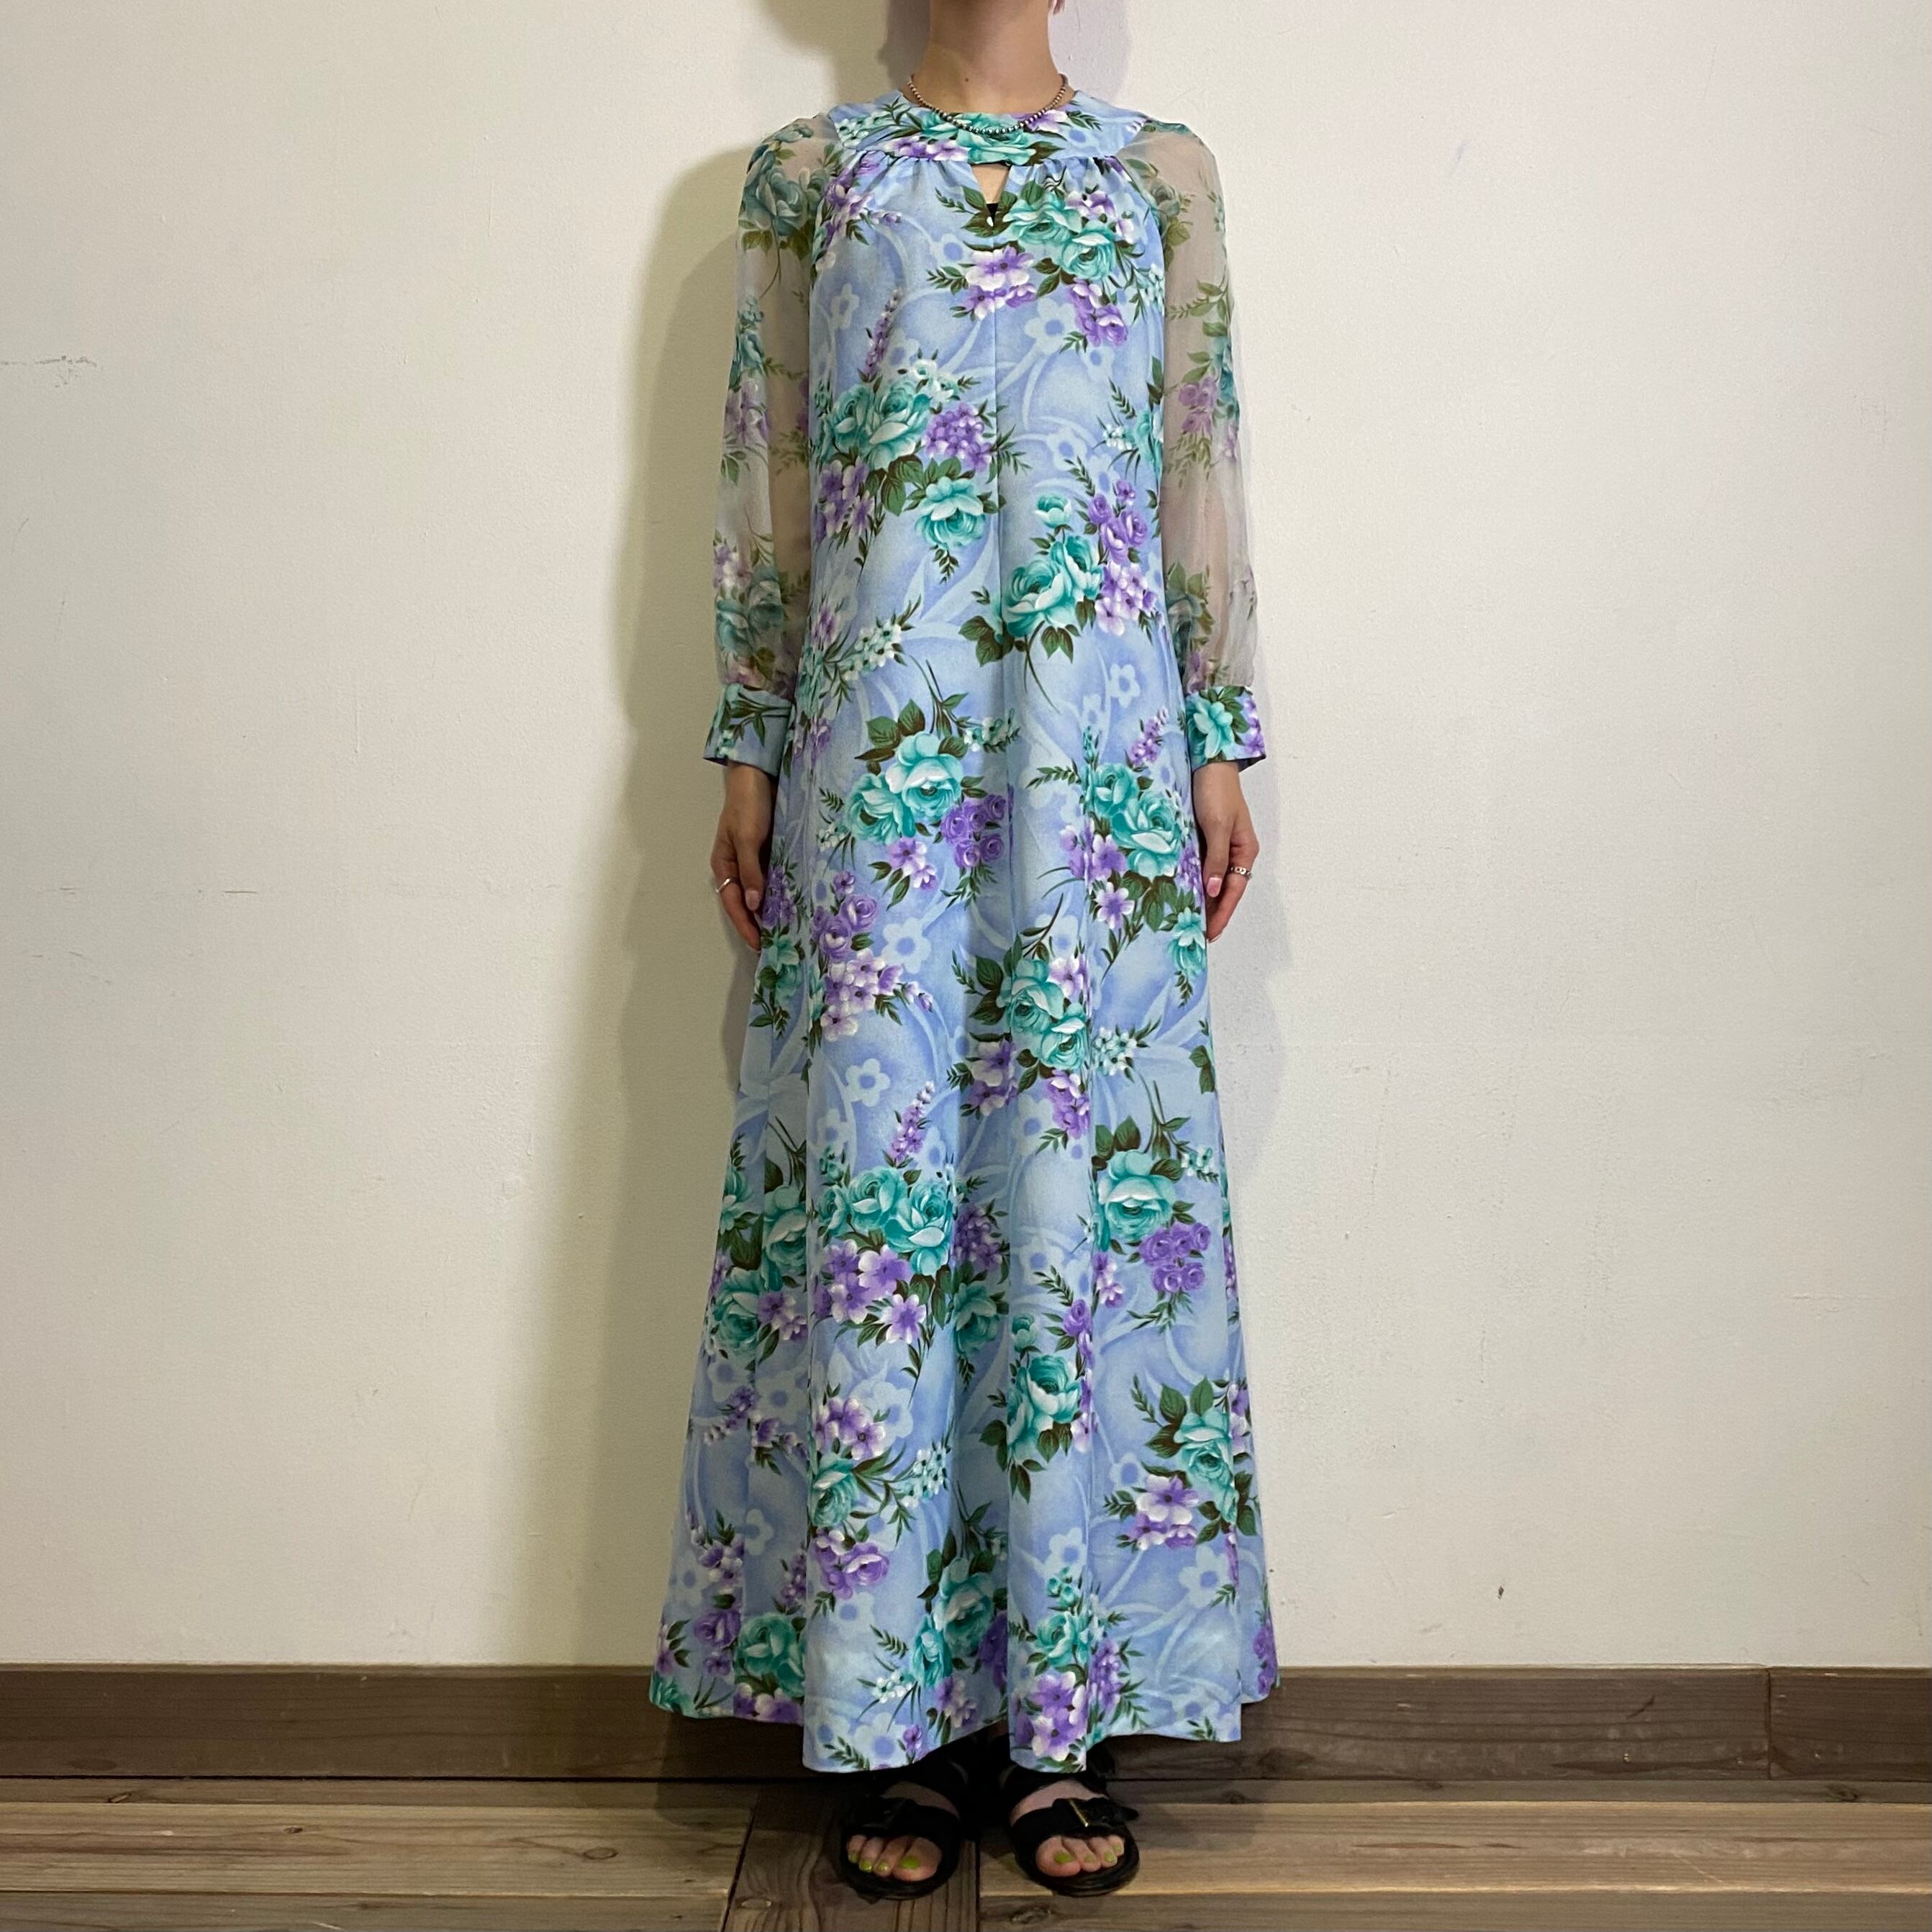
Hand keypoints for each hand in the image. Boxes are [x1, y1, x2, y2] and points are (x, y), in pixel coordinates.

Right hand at [712, 763, 774, 948]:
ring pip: (763, 892)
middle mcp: (739, 865)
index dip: (746, 926)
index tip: (759, 946)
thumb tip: (753, 905)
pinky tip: (798, 903)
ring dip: (773, 910)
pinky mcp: (772, 850)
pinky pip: (777, 877)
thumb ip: (750, 871)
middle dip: (758, 925)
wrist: (760, 773)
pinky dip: (784, 891)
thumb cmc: (748, 803)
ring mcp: (756, 859)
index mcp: (725, 864)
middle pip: (747, 903)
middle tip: (777, 947)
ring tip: (790, 932)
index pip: (734, 904)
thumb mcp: (747, 838)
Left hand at [1192, 761, 1258, 940]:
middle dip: (1212, 913)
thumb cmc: (1216, 792)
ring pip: (1212, 880)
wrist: (1208, 763)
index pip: (1233, 891)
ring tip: (1188, 921)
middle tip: (1197, 936)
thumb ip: (1216, 859)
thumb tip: (1212, 891)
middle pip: (1224, 890)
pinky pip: (1200, 866)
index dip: (1222, 914)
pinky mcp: (1204, 838)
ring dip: (1202, 899)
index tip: (1210, 935)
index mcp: (1245, 851)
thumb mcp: (1218, 826)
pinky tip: (1181, 892)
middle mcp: (1234, 852)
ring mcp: (1219, 846)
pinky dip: (1193, 881)